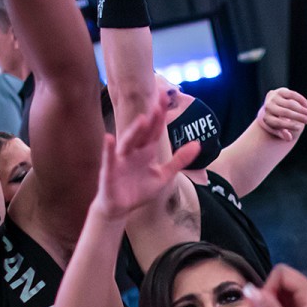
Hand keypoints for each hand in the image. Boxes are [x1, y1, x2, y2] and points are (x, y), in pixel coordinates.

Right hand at [95, 102, 197, 218]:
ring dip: (134, 131)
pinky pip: (109, 159)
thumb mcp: (163, 176)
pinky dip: (108, 149)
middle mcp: (133, 151)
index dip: (161, 115)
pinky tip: (109, 138)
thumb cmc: (139, 190)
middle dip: (150, 117)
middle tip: (158, 100)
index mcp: (146, 151)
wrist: (119, 208)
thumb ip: (179, 160)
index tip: (166, 97)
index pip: (155, 130)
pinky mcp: (109, 172)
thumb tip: (198, 144)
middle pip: (143, 131)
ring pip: (128, 142)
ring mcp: (120, 160)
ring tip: (142, 119)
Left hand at [257, 88, 306, 142]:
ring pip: (290, 104)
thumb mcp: (278, 130)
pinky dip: (300, 99)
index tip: (299, 128)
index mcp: (267, 118)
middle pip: (285, 113)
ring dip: (302, 109)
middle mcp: (268, 107)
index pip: (278, 123)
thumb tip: (289, 138)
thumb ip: (283, 135)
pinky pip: (292, 94)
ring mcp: (274, 98)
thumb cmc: (276, 122)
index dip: (289, 125)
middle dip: (299, 117)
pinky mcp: (280, 91)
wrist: (270, 106)